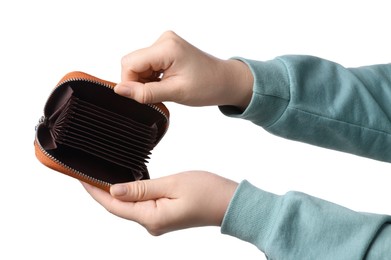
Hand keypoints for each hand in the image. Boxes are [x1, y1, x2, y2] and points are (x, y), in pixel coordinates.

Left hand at [81, 171, 237, 235]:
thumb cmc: (207, 192)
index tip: (79, 176)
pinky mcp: (164, 216)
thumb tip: (114, 190)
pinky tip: (126, 183)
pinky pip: (141, 206)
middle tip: (86, 171)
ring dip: (114, 192)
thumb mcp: (172, 184)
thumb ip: (141, 189)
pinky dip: (130, 194)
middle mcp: (152, 224)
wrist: (230, 202)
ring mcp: (158, 222)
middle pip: (118, 207)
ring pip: (129, 206)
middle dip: (100, 191)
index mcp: (151, 218)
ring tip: (101, 175)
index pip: (113, 205)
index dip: (94, 191)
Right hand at [116, 31, 252, 109]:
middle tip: (158, 94)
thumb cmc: (208, 86)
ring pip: (139, 64)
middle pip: (132, 63)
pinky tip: (166, 83)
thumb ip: (145, 92)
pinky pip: (147, 63)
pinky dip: (152, 77)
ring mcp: (165, 43)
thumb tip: (120, 90)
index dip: (130, 83)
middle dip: (139, 82)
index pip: (129, 63)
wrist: (225, 81)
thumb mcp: (175, 93)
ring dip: (146, 80)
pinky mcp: (167, 48)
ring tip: (166, 89)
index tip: (143, 97)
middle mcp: (164, 40)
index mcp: (166, 48)